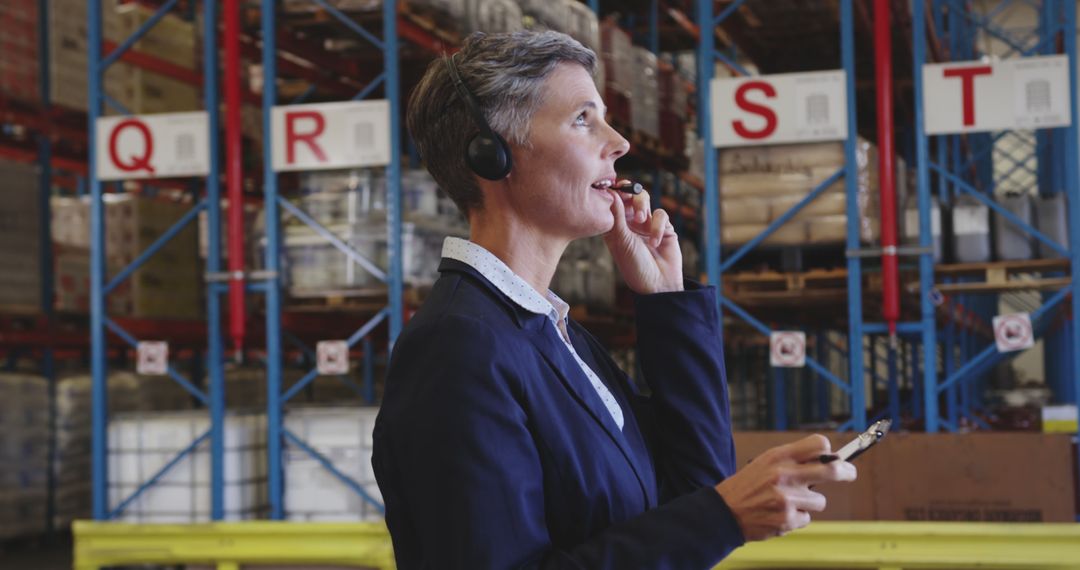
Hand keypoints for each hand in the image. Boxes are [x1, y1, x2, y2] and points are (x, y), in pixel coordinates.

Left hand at [602, 182, 681, 293]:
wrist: (657, 284)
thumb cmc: (634, 266)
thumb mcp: (621, 240)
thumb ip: (617, 216)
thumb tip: (610, 193)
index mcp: (614, 226)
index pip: (612, 201)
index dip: (613, 191)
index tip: (612, 186)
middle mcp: (629, 222)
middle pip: (629, 195)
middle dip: (629, 193)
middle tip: (628, 195)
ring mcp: (647, 224)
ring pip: (644, 199)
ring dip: (642, 206)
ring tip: (641, 220)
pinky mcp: (664, 227)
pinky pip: (660, 214)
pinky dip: (657, 226)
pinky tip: (655, 242)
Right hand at [714, 434, 856, 540]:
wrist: (724, 511)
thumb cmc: (748, 486)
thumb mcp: (765, 462)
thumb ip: (793, 459)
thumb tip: (829, 459)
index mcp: (778, 456)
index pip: (819, 444)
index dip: (829, 450)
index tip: (835, 457)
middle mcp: (784, 474)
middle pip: (832, 469)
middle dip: (846, 471)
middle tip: (849, 473)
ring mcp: (787, 498)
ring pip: (820, 501)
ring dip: (809, 503)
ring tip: (787, 502)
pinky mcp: (787, 520)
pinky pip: (807, 518)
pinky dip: (797, 518)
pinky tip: (779, 514)